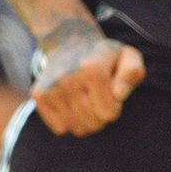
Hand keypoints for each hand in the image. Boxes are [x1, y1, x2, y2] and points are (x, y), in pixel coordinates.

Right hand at [30, 19, 143, 136]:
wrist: (69, 43)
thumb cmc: (104, 56)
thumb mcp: (127, 56)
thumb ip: (132, 73)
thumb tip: (119, 94)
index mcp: (91, 68)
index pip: (109, 113)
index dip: (115, 106)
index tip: (112, 91)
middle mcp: (66, 78)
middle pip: (94, 123)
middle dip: (102, 115)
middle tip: (99, 96)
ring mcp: (50, 87)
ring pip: (77, 128)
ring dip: (86, 120)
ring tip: (86, 101)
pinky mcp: (38, 96)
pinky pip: (59, 128)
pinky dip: (68, 122)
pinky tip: (71, 105)